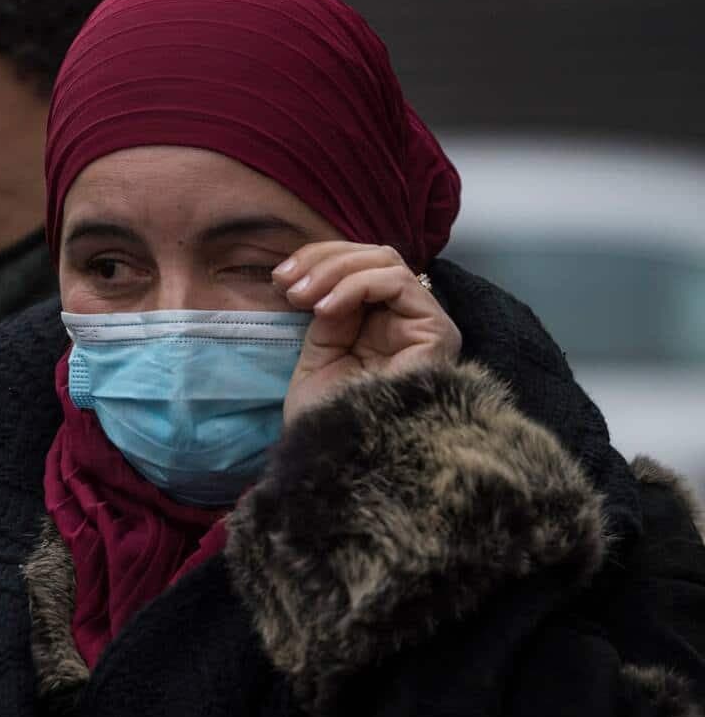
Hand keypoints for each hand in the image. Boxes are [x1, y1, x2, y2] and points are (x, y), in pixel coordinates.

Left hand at [272, 242, 461, 423]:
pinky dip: (355, 285)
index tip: (279, 278)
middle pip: (374, 256)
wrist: (340, 461)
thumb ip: (328, 311)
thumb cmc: (328, 417)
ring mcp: (426, 324)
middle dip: (323, 260)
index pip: (358, 266)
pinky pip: (398, 283)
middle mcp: (408, 320)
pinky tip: (326, 308)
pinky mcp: (438, 332)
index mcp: (382, 323)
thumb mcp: (319, 352)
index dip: (318, 260)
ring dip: (335, 271)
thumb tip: (321, 278)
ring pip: (386, 262)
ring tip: (302, 298)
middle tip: (287, 284)